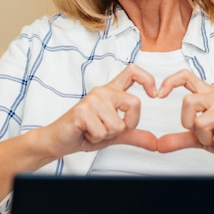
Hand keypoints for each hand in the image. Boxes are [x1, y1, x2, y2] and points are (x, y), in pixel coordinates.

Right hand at [41, 64, 158, 158]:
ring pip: (118, 124)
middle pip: (134, 103)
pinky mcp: (82, 111)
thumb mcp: (115, 134)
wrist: (59, 140)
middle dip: (128, 124)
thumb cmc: (84, 132)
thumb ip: (134, 135)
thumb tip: (155, 141)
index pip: (133, 72)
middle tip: (110, 129)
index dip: (148, 79)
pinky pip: (103, 132)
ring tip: (93, 130)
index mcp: (111, 92)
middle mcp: (103, 92)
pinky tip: (85, 132)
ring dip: (107, 135)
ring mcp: (92, 100)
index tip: (154, 94)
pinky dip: (96, 139)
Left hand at [156, 69, 213, 174]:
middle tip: (203, 133)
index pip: (186, 76)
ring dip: (206, 138)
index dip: (170, 81)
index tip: (158, 94)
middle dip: (189, 123)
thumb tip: (158, 144)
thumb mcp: (200, 138)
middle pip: (188, 101)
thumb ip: (180, 139)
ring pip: (201, 123)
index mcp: (208, 95)